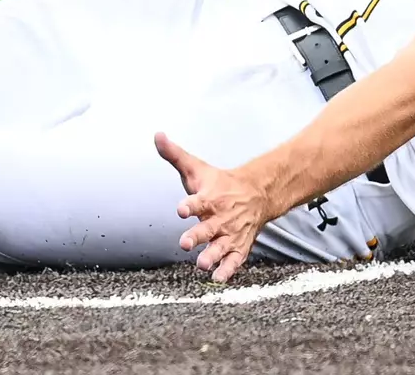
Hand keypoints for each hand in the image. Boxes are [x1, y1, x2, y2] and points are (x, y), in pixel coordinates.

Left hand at [155, 132, 272, 282]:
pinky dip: (228, 270)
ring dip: (212, 256)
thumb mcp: (197, 168)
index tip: (181, 209)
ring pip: (221, 247)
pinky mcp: (238, 246)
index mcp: (210, 198)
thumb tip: (157, 134)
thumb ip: (174, 154)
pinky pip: (234, 260)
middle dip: (196, 236)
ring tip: (202, 265)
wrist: (257, 193)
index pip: (198, 201)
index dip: (189, 205)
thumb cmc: (220, 182)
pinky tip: (219, 279)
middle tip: (184, 243)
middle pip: (207, 228)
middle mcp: (220, 217)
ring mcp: (230, 233)